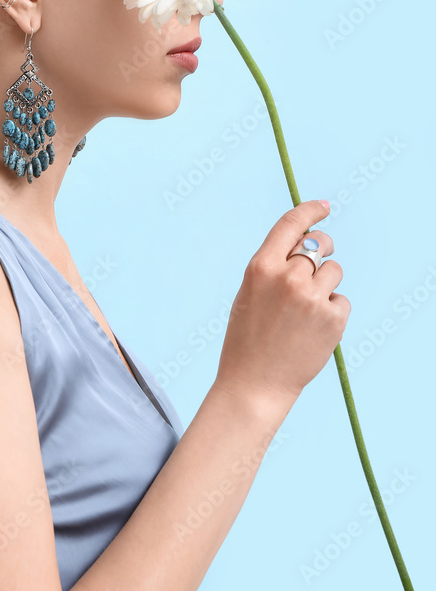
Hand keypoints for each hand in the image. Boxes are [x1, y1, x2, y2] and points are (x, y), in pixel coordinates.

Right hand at [214, 200, 350, 407]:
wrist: (255, 383)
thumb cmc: (248, 338)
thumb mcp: (250, 293)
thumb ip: (274, 267)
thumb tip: (307, 244)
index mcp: (261, 267)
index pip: (291, 225)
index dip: (310, 210)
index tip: (322, 206)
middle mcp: (287, 277)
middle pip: (319, 245)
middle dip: (322, 249)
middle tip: (318, 263)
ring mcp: (312, 297)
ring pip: (334, 272)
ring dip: (325, 285)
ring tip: (305, 312)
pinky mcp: (332, 318)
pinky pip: (341, 300)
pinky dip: (332, 312)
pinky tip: (312, 331)